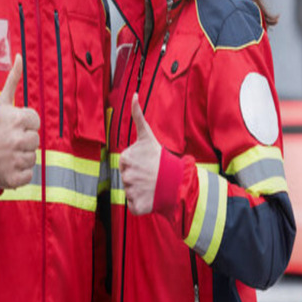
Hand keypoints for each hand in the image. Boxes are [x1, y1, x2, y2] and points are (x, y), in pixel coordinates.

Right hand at [0, 54, 39, 189]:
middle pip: (36, 140)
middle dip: (24, 140)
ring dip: (22, 156)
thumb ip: (13, 80)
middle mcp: (16, 139)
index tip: (12, 126)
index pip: (36, 122)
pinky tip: (7, 166)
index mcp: (17, 120)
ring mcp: (15, 159)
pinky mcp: (14, 178)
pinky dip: (19, 173)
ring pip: (33, 157)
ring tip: (7, 153)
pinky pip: (28, 174)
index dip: (25, 124)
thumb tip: (20, 56)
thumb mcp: (2, 103)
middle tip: (8, 141)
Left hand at [119, 93, 161, 214]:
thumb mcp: (147, 135)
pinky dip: (141, 203)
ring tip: (151, 184)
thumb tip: (135, 94)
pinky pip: (133, 205)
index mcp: (125, 158)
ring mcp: (131, 191)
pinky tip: (150, 196)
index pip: (124, 163)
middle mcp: (126, 175)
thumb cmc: (160, 157)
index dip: (135, 162)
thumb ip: (138, 115)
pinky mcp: (136, 206)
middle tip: (149, 173)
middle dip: (136, 176)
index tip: (146, 162)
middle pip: (126, 177)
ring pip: (129, 191)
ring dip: (139, 189)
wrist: (177, 180)